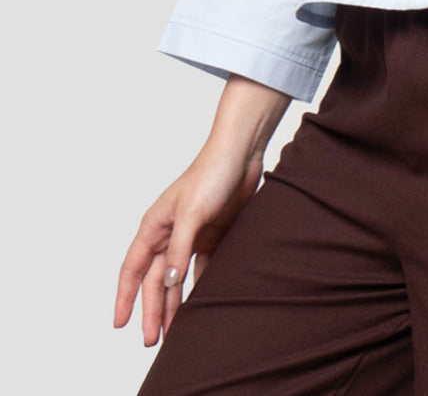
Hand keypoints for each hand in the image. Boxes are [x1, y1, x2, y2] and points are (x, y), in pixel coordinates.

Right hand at [113, 143, 264, 344]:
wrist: (242, 154)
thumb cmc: (211, 175)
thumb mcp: (192, 213)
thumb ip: (179, 249)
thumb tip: (167, 283)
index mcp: (155, 225)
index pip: (133, 268)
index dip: (125, 296)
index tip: (119, 323)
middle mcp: (169, 233)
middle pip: (155, 279)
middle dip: (152, 309)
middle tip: (152, 339)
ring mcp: (191, 235)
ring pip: (177, 278)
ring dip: (174, 303)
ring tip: (173, 331)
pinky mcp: (212, 235)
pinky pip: (202, 268)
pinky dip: (199, 286)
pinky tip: (201, 305)